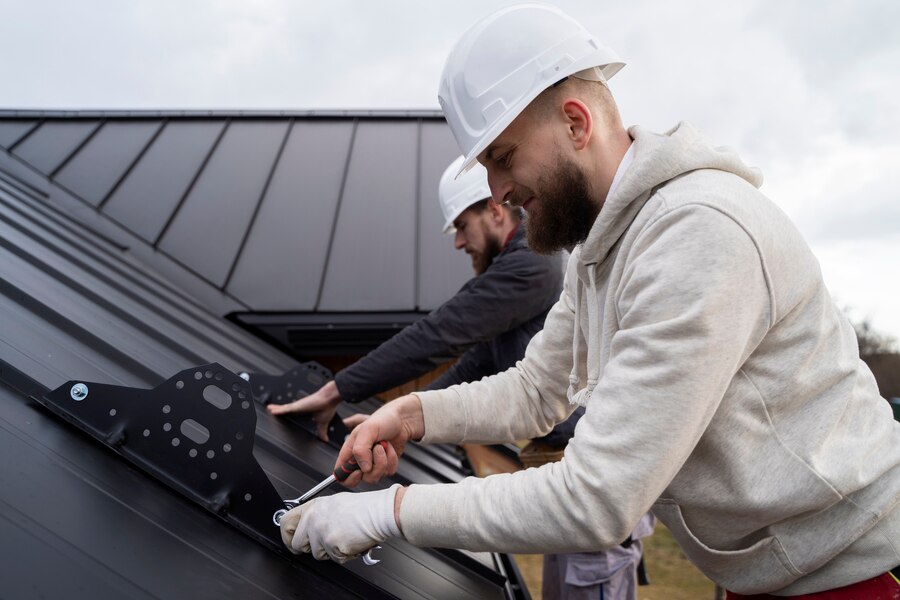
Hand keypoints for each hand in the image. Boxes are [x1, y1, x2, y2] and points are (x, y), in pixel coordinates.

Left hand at [267, 380, 340, 441]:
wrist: (329, 399)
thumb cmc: (327, 407)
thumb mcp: (322, 423)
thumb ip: (321, 431)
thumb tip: (325, 439)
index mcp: (305, 412)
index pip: (293, 415)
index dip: (287, 416)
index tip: (282, 420)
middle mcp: (299, 408)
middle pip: (286, 411)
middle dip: (279, 412)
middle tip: (271, 413)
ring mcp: (297, 407)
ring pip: (283, 409)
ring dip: (276, 410)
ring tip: (269, 409)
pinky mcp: (296, 406)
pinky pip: (285, 408)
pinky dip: (278, 410)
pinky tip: (271, 410)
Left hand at [280, 485, 402, 562]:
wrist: (381, 512)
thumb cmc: (364, 508)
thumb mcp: (334, 503)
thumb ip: (317, 514)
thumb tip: (307, 527)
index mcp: (313, 507)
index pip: (286, 523)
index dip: (287, 536)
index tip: (291, 541)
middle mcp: (314, 519)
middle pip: (298, 544)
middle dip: (311, 548)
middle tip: (325, 543)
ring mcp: (322, 533)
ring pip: (317, 554)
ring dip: (330, 551)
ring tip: (344, 536)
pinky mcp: (333, 546)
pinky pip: (334, 559)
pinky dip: (344, 555)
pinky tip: (351, 541)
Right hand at [337, 394, 424, 486]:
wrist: (402, 420)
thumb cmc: (382, 420)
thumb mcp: (367, 430)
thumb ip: (360, 449)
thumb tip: (364, 469)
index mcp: (349, 451)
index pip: (340, 474)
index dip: (347, 477)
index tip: (359, 471)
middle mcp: (359, 460)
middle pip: (360, 478)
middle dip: (372, 465)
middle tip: (377, 448)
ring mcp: (372, 464)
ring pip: (375, 476)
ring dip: (383, 460)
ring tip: (384, 445)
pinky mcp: (385, 466)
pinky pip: (388, 472)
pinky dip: (392, 460)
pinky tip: (390, 448)